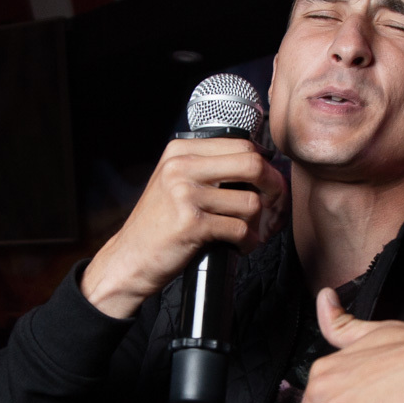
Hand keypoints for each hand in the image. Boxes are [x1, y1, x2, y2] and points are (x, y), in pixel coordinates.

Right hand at [81, 136, 286, 318]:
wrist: (129, 258)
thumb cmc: (158, 224)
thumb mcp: (173, 183)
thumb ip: (206, 168)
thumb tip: (259, 166)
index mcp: (180, 151)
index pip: (241, 145)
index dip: (264, 166)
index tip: (269, 183)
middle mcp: (181, 167)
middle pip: (252, 165)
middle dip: (273, 187)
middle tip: (274, 205)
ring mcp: (185, 194)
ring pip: (250, 202)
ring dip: (259, 223)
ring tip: (250, 233)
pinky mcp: (191, 224)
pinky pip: (239, 229)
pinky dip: (247, 241)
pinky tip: (241, 246)